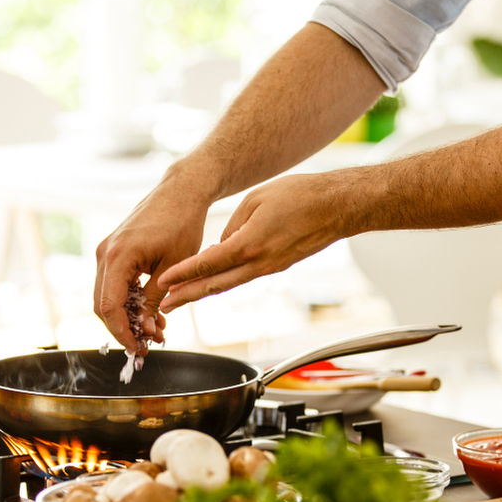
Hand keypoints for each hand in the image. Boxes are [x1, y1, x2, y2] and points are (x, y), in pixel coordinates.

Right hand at [94, 172, 212, 351]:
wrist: (181, 192)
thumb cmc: (182, 223)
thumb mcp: (174, 268)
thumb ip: (155, 300)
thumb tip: (146, 330)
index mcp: (118, 256)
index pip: (109, 306)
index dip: (121, 332)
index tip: (138, 349)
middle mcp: (105, 253)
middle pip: (102, 305)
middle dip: (123, 329)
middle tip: (147, 345)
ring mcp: (106, 251)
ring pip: (107, 296)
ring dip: (127, 317)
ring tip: (155, 330)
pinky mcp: (114, 251)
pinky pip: (114, 284)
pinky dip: (129, 302)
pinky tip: (150, 313)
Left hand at [157, 171, 359, 312]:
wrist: (337, 207)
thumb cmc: (301, 196)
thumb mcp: (256, 199)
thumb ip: (233, 224)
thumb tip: (220, 245)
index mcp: (250, 244)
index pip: (208, 264)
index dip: (183, 274)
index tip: (163, 282)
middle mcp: (259, 263)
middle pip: (215, 285)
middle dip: (186, 296)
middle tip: (164, 305)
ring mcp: (270, 268)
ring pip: (229, 284)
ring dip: (203, 293)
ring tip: (181, 299)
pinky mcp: (277, 267)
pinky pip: (244, 277)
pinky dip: (224, 281)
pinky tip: (212, 282)